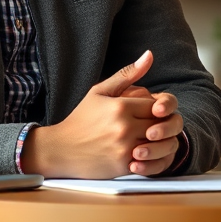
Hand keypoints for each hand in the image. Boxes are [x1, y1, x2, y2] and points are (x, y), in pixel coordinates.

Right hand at [20, 50, 181, 177]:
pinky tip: (141, 151)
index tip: (149, 110)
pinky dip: (150, 156)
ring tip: (147, 137)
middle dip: (159, 124)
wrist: (61, 149)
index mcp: (120, 107)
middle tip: (150, 124)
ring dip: (157, 141)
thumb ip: (128, 74)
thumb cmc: (81, 118)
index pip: (156, 105)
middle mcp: (124, 127)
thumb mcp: (100, 91)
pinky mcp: (123, 166)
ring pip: (158, 143)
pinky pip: (149, 160)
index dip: (157, 108)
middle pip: (160, 124)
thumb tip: (149, 55)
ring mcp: (124, 148)